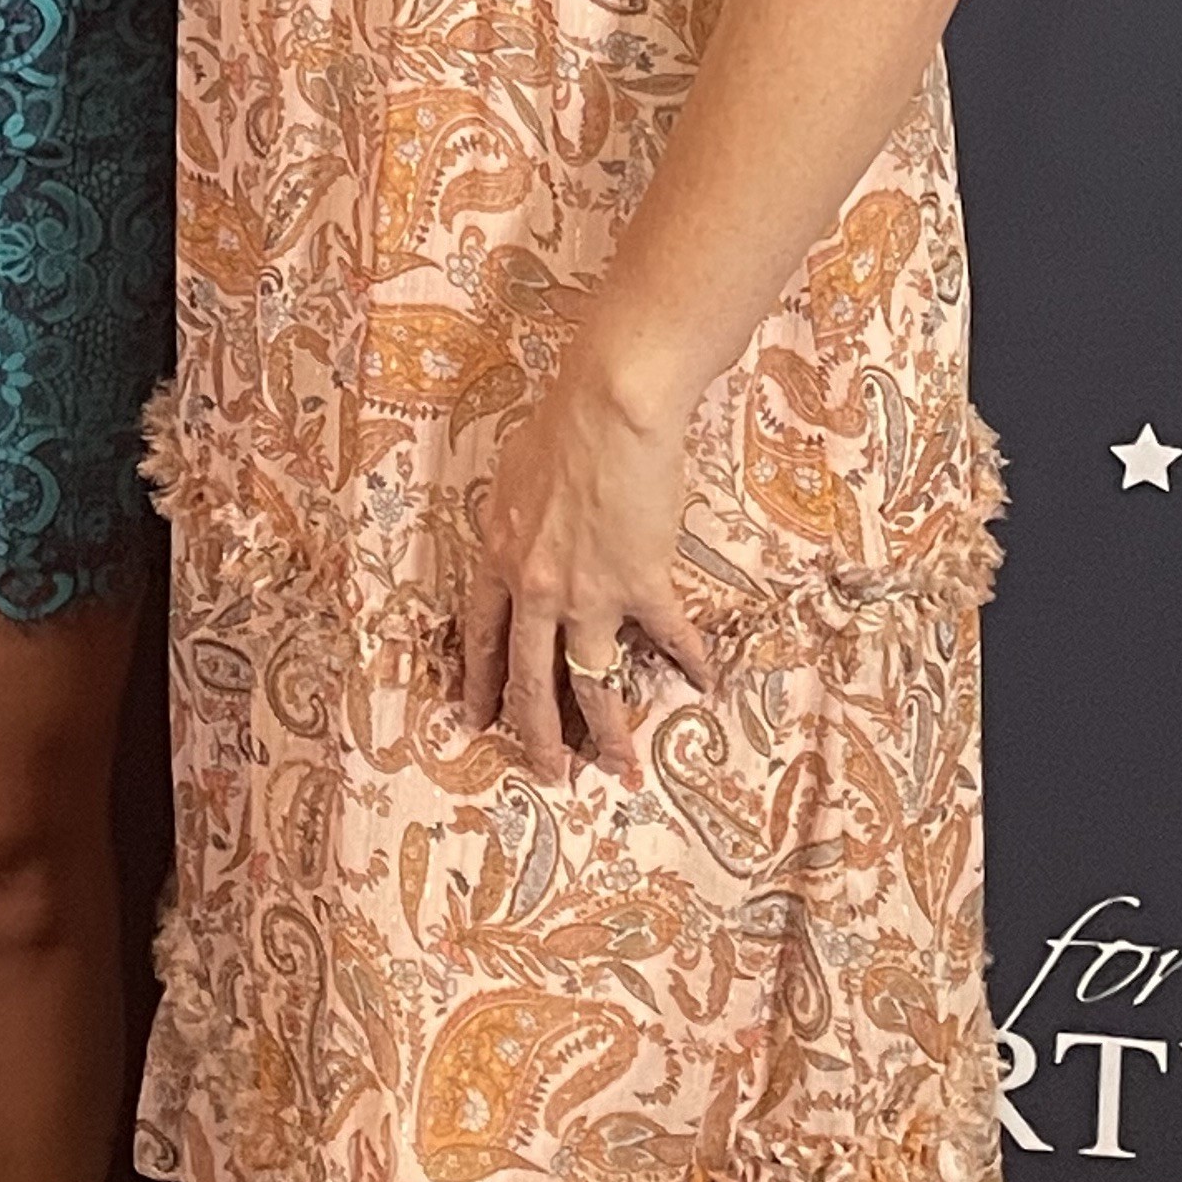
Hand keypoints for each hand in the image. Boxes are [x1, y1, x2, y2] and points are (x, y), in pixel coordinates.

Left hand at [461, 362, 713, 787]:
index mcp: (500, 558)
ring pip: (592, 683)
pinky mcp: (642, 585)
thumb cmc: (560, 426)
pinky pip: (670, 638)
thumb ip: (514, 522)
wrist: (608, 407)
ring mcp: (588, 592)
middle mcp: (536, 588)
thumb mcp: (512, 478)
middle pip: (531, 679)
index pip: (482, 637)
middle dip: (537, 735)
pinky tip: (704, 685)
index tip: (477, 720)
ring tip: (618, 768)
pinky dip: (690, 663)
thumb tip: (518, 537)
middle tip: (547, 774)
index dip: (482, 683)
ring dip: (608, 733)